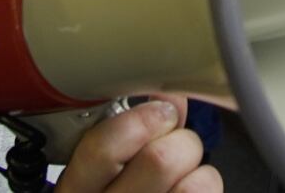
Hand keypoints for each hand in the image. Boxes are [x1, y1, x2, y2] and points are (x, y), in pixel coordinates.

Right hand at [53, 98, 218, 192]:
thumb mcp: (98, 176)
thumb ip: (126, 136)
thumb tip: (168, 100)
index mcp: (78, 192)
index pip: (101, 149)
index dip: (140, 121)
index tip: (158, 113)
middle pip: (161, 159)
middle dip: (179, 140)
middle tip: (174, 146)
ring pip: (197, 181)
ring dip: (198, 170)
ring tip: (184, 176)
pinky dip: (207, 187)